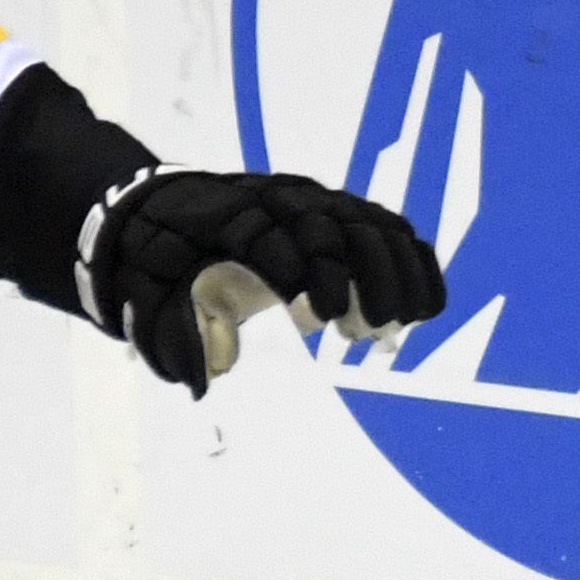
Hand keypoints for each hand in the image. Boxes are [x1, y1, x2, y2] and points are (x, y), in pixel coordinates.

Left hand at [84, 172, 446, 389]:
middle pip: (334, 229)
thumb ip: (181, 339)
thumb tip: (209, 378)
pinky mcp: (338, 210)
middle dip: (361, 278)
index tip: (319, 320)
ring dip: (394, 275)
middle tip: (370, 332)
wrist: (166, 207)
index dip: (306, 274)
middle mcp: (278, 203)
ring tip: (397, 326)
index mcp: (230, 222)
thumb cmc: (164, 266)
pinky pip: (389, 230)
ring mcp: (313, 201)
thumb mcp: (155, 302)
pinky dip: (413, 264)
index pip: (280, 241)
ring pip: (370, 225)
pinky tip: (425, 307)